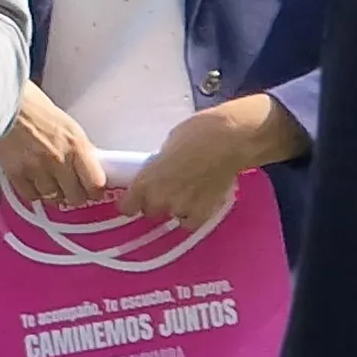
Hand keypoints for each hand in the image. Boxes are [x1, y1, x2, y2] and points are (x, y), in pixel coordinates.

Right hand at [0, 84, 109, 210]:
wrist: (4, 103)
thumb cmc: (34, 108)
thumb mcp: (67, 124)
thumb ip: (80, 148)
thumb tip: (90, 163)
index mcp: (76, 145)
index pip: (96, 183)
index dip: (95, 190)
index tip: (93, 190)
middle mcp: (59, 160)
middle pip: (76, 197)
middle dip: (75, 195)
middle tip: (72, 189)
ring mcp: (38, 169)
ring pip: (53, 198)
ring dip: (54, 193)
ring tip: (51, 182)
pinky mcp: (17, 174)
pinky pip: (31, 195)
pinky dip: (34, 192)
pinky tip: (34, 182)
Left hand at [118, 96, 306, 229]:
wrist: (229, 141)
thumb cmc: (197, 133)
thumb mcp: (167, 146)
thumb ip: (159, 165)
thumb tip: (161, 170)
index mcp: (145, 181)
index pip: (127, 206)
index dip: (130, 203)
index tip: (134, 199)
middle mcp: (160, 199)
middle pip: (150, 211)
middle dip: (156, 202)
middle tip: (167, 189)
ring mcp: (182, 208)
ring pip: (173, 216)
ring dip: (177, 207)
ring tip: (189, 192)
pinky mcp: (204, 213)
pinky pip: (192, 222)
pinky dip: (194, 215)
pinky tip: (200, 202)